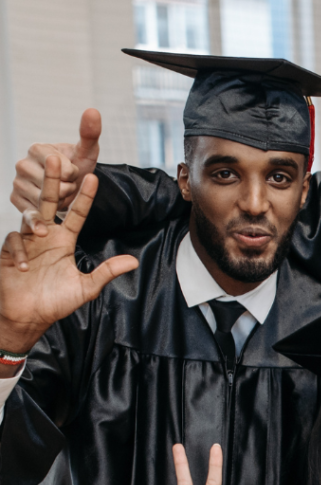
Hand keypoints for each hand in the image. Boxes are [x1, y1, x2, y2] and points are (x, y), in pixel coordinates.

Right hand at [0, 155, 137, 357]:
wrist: (28, 317)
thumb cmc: (55, 302)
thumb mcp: (86, 288)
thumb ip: (106, 272)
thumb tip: (133, 261)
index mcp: (64, 241)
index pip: (75, 214)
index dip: (83, 197)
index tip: (92, 177)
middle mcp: (45, 236)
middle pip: (48, 202)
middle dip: (50, 180)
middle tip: (54, 157)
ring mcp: (26, 242)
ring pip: (28, 216)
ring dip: (35, 221)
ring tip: (42, 232)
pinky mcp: (9, 252)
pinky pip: (13, 242)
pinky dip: (19, 252)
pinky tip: (24, 268)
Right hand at [11, 109, 101, 233]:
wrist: (70, 189)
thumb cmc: (78, 168)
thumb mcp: (87, 153)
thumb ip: (90, 134)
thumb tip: (93, 110)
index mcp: (37, 148)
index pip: (62, 168)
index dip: (74, 174)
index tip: (72, 171)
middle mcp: (22, 163)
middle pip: (53, 186)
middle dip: (68, 189)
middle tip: (67, 185)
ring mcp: (17, 182)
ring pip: (45, 201)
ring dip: (60, 202)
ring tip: (60, 195)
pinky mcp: (16, 200)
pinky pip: (32, 212)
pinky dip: (45, 216)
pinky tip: (48, 216)